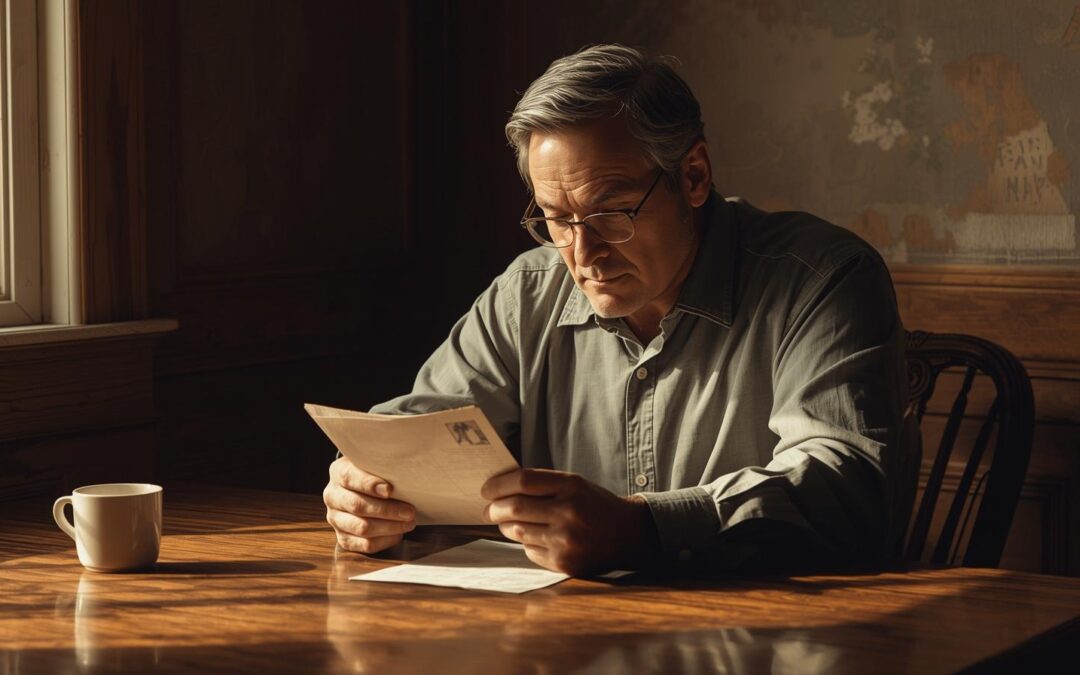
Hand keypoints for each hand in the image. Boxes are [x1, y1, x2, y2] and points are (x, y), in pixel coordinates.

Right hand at [323, 456, 415, 553]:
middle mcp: (333, 496)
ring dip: (390, 527)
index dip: (369, 484)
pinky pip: (365, 545)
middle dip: (387, 510)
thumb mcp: (376, 464)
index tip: (390, 490)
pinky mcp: (343, 538)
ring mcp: (336, 519)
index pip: (349, 478)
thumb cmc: (376, 474)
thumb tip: (404, 476)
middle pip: (357, 506)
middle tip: (410, 511)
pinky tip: (399, 534)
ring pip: (362, 528)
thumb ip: (383, 466)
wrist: (365, 489)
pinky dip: (385, 540)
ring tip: (409, 522)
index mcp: (338, 472)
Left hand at [481, 468, 659, 575]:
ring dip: (506, 526)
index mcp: (571, 486)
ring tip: (509, 523)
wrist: (628, 534)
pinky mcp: (564, 562)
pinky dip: (526, 543)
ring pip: (518, 531)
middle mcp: (569, 512)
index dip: (498, 485)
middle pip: (514, 507)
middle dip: (494, 508)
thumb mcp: (575, 484)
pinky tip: (537, 538)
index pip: (522, 481)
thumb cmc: (594, 505)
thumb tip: (499, 490)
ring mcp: (566, 539)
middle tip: (488, 510)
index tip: (486, 490)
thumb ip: (542, 484)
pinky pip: (529, 551)